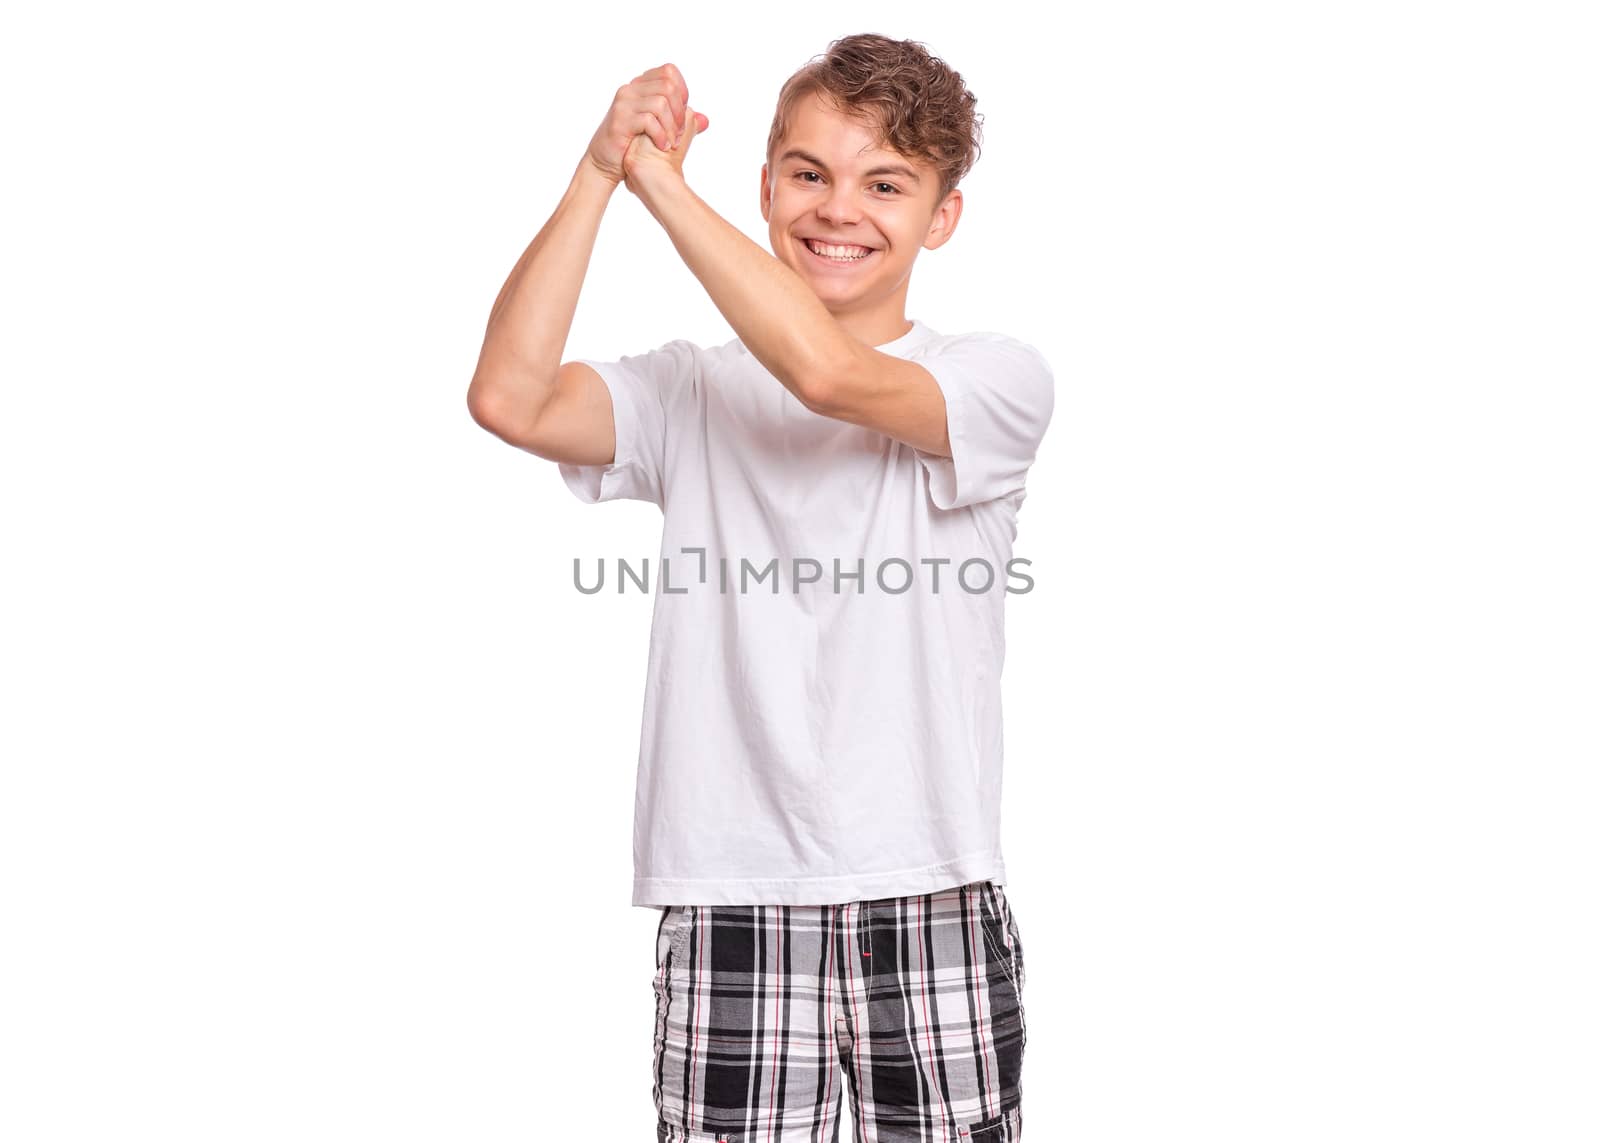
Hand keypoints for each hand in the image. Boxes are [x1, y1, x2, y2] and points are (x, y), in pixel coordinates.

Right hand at [584, 63, 708, 187]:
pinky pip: (648, 120)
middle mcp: (631, 89)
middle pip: (668, 86)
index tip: (682, 117)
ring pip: (660, 102)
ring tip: (671, 142)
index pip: (669, 72)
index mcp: (640, 86)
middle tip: (679, 134)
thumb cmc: (632, 145)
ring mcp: (624, 103)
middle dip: (680, 112)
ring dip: (671, 126)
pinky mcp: (620, 120)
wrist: (605, 163)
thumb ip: (680, 122)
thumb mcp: (659, 130)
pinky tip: (662, 146)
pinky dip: (660, 135)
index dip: (682, 91)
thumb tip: (705, 120)